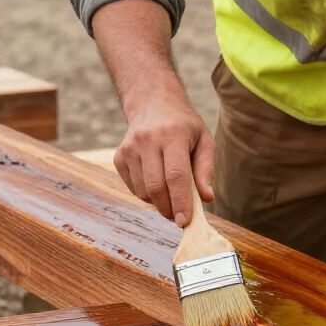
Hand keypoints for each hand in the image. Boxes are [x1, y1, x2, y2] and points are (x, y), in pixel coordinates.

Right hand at [114, 91, 214, 226]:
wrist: (153, 104)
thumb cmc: (184, 126)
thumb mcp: (204, 141)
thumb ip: (206, 170)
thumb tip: (207, 198)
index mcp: (173, 134)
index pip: (176, 175)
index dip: (180, 201)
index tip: (184, 221)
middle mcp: (147, 140)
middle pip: (156, 187)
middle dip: (168, 209)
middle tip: (179, 217)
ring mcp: (130, 148)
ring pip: (143, 191)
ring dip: (158, 202)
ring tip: (171, 194)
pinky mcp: (119, 156)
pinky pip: (133, 188)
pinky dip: (146, 194)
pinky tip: (156, 182)